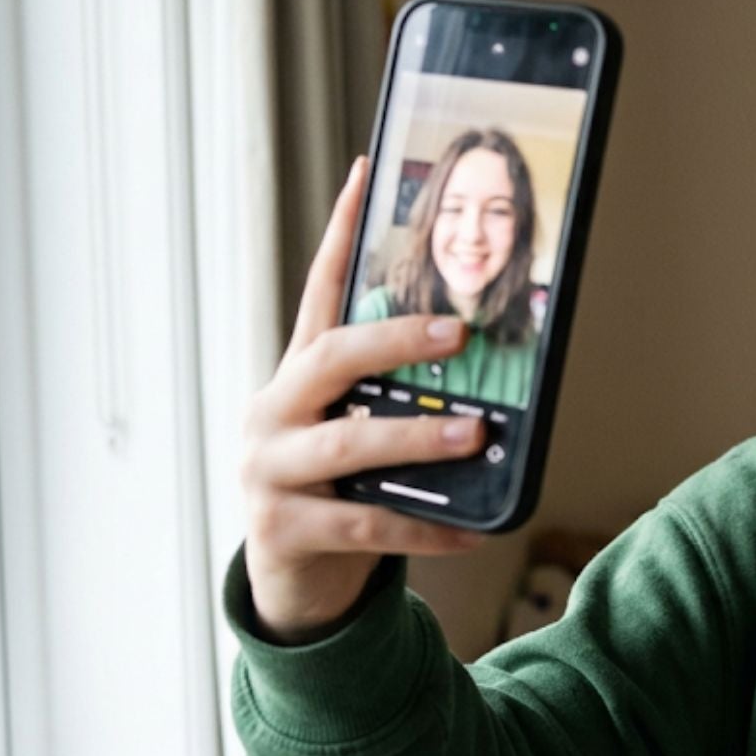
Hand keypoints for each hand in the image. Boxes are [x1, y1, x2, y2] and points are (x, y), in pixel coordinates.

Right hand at [241, 157, 487, 643]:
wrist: (292, 582)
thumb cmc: (340, 491)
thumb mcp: (359, 432)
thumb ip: (395, 401)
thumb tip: (486, 369)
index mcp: (294, 380)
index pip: (317, 293)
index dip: (339, 234)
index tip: (363, 173)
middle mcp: (273, 414)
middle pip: (330, 359)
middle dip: (396, 342)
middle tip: (461, 334)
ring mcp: (268, 472)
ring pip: (347, 445)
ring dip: (418, 438)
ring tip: (476, 433)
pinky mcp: (282, 530)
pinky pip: (366, 527)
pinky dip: (424, 528)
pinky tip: (472, 532)